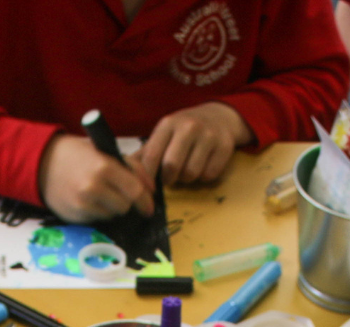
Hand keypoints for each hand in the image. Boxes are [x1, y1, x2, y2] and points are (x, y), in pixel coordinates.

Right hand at [38, 135, 154, 223]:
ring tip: (100, 193)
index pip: (135, 191)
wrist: (43, 162)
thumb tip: (151, 190)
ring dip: (112, 207)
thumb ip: (132, 167)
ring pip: (112, 215)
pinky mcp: (75, 215)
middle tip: (119, 193)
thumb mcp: (107, 151)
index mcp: (104, 167)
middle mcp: (93, 187)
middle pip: (125, 207)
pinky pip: (97, 219)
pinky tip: (89, 199)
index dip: (145, 201)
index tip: (149, 207)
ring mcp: (82, 204)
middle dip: (126, 201)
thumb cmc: (78, 154)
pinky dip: (98, 211)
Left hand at [136, 102, 250, 186]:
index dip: (148, 175)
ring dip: (187, 179)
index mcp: (168, 124)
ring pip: (191, 173)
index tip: (147, 186)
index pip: (152, 155)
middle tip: (170, 178)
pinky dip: (204, 177)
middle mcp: (189, 127)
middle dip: (169, 179)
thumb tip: (124, 171)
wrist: (219, 117)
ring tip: (187, 170)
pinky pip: (209, 175)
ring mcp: (209, 136)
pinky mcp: (225, 147)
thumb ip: (146, 153)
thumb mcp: (164, 134)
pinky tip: (203, 166)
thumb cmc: (184, 130)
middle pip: (172, 166)